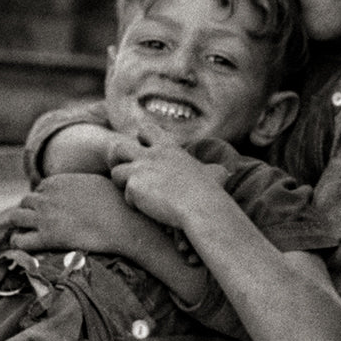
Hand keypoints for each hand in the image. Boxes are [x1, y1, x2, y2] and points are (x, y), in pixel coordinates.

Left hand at [0, 175, 150, 253]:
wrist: (125, 223)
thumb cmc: (119, 204)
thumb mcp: (97, 183)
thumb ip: (81, 185)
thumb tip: (84, 190)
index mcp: (59, 181)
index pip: (41, 189)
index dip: (44, 200)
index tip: (51, 211)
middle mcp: (47, 197)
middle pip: (26, 202)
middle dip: (30, 212)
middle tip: (37, 225)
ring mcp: (44, 217)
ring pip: (15, 217)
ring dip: (19, 225)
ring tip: (26, 235)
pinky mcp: (47, 237)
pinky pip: (20, 240)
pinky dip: (18, 242)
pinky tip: (26, 247)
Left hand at [107, 139, 228, 229]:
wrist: (200, 206)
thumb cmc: (210, 193)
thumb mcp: (214, 174)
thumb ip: (213, 170)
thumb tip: (224, 173)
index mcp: (168, 147)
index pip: (145, 130)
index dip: (140, 141)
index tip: (143, 154)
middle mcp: (151, 154)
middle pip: (119, 146)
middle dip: (117, 160)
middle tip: (125, 174)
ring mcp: (140, 168)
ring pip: (116, 172)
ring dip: (123, 185)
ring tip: (137, 196)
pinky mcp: (134, 186)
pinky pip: (126, 195)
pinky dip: (134, 204)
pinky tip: (148, 210)